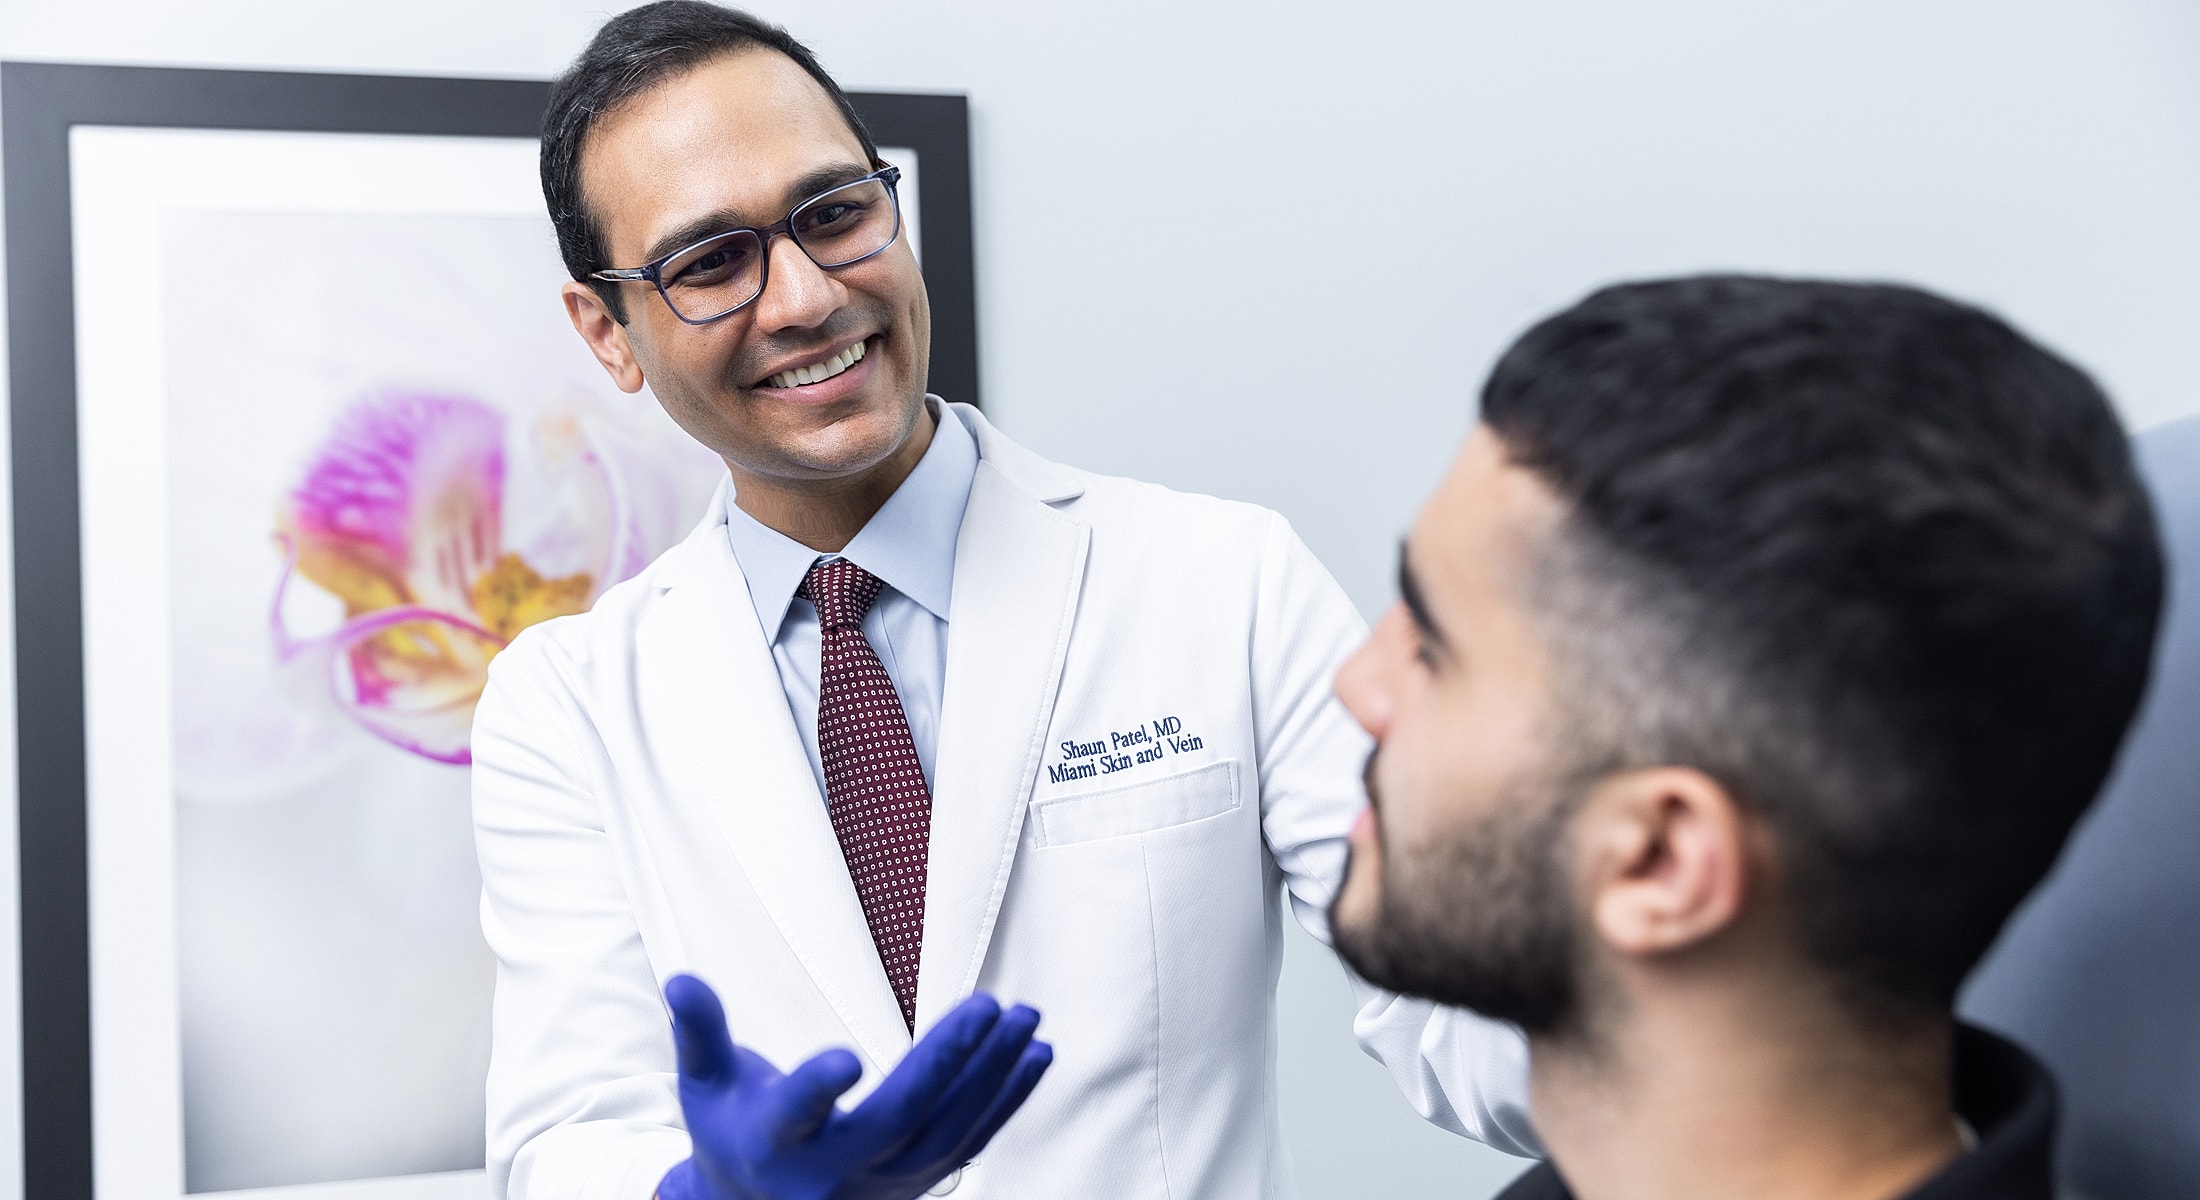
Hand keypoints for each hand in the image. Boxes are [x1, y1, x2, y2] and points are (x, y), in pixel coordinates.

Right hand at [655, 974, 1051, 1199]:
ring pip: (948, 1131)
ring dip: (992, 1074)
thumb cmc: (733, 1131)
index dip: (816, 1089)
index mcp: (775, 1144)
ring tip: (1026, 1016)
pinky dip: (1007, 1100)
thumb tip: (677, 976)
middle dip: (947, 1062)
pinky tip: (1036, 1053)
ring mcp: (885, 1183)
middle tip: (988, 1003)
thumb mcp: (705, 1086)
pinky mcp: (919, 1183)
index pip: (795, 1116)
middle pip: (898, 1119)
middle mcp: (834, 1171)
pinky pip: (972, 1142)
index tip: (844, 1056)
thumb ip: (699, 1032)